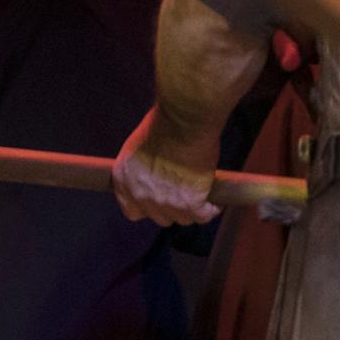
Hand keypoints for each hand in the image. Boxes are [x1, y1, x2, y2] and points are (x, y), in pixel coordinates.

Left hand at [111, 106, 222, 226]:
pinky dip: (211, 210)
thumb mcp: (139, 146)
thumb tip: (153, 174)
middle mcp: (141, 196)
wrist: (184, 121)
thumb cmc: (163, 123)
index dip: (147, 208)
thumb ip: (141, 167)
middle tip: (183, 196)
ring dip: (192, 210)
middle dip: (171, 208)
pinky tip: (215, 204)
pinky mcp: (190, 203)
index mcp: (124, 180)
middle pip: (160, 217)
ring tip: (202, 198)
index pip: (132, 211)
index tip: (157, 203)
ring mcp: (165, 202)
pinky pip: (203, 216)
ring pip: (182, 219)